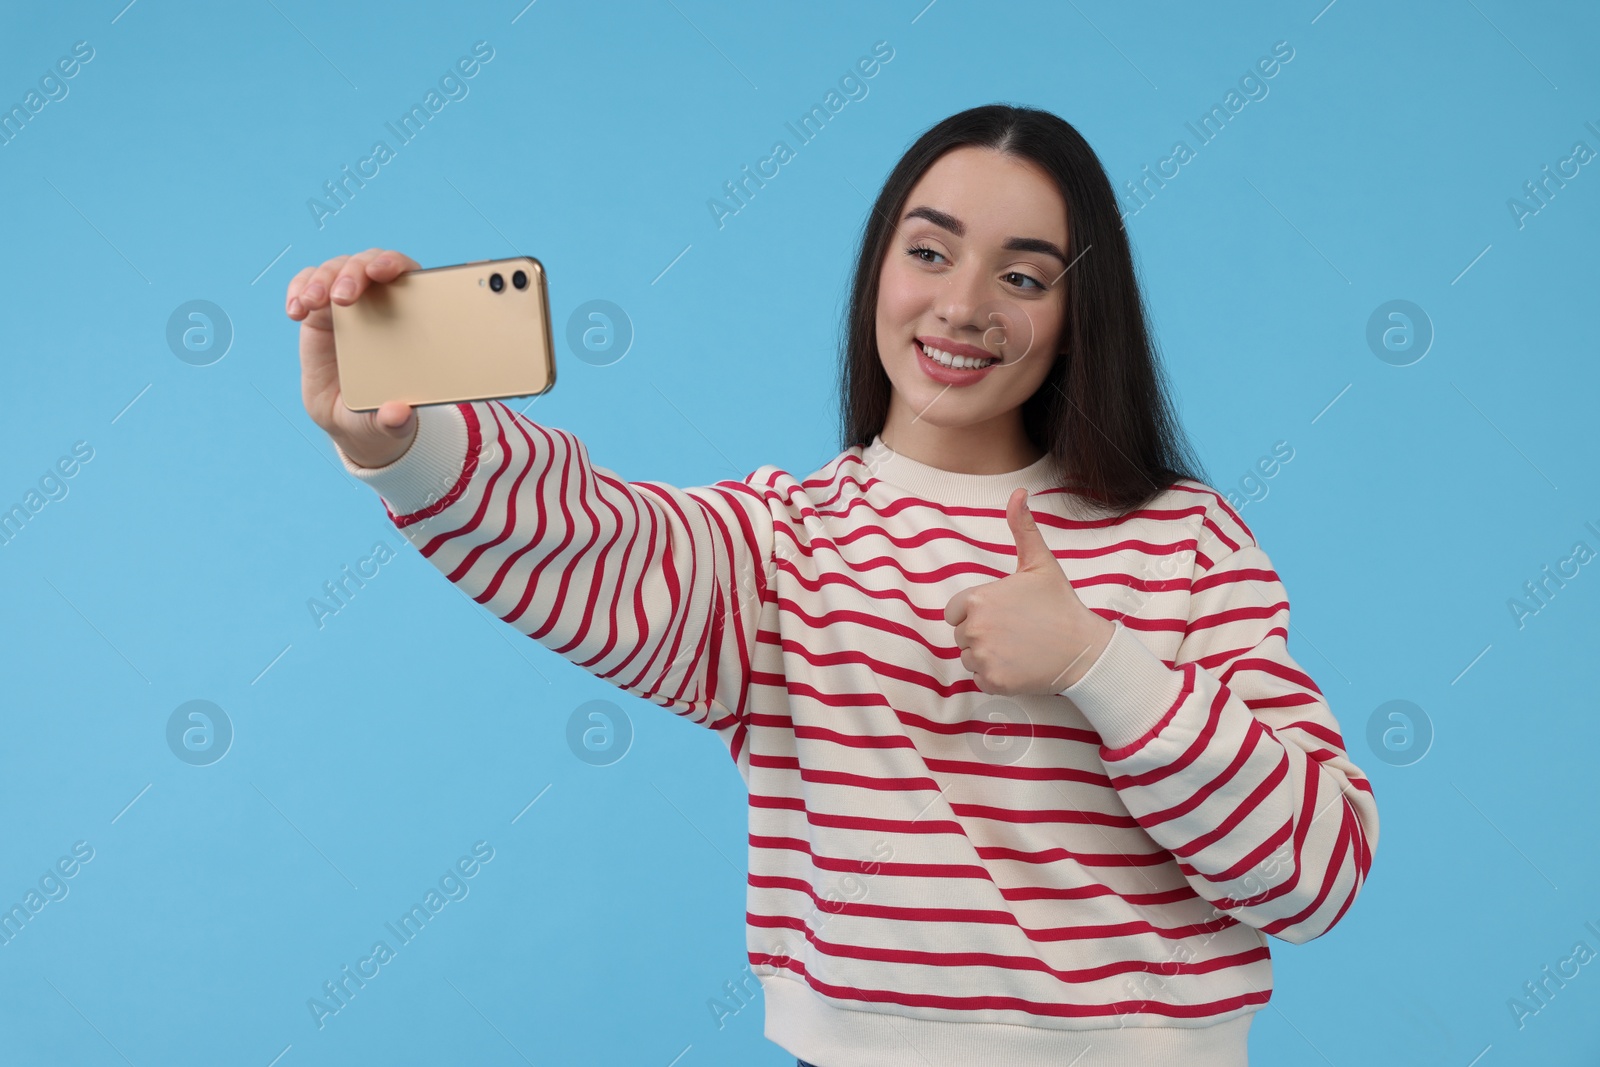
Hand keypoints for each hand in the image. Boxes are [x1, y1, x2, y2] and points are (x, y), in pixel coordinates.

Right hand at [287, 248, 421, 468]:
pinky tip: (295, 311)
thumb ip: (395, 420)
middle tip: (341, 298)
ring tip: (309, 304)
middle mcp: (379, 301)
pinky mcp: (319, 311)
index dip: (395, 264)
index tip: (380, 272)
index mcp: (409, 316)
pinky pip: (306, 284)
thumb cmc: (379, 412)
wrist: (351, 419)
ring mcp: (347, 303)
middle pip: (367, 264)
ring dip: (321, 279)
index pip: (408, 274)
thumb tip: (399, 414)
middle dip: (353, 273)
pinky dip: (299, 289)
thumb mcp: (388, 423)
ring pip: (335, 269)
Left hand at [943, 488, 1116, 695]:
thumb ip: (1022, 527)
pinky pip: (979, 679)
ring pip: (969, 657)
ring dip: (987, 655)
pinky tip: (1018, 665)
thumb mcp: (1040, 562)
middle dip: (982, 633)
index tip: (1002, 613)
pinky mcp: (993, 682)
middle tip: (1015, 630)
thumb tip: (1019, 493)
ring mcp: (983, 658)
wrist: (1084, 650)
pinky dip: (995, 675)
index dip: (977, 611)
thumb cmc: (1060, 605)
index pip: (955, 611)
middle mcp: (974, 629)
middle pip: (961, 635)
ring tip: (1017, 647)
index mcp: (978, 600)